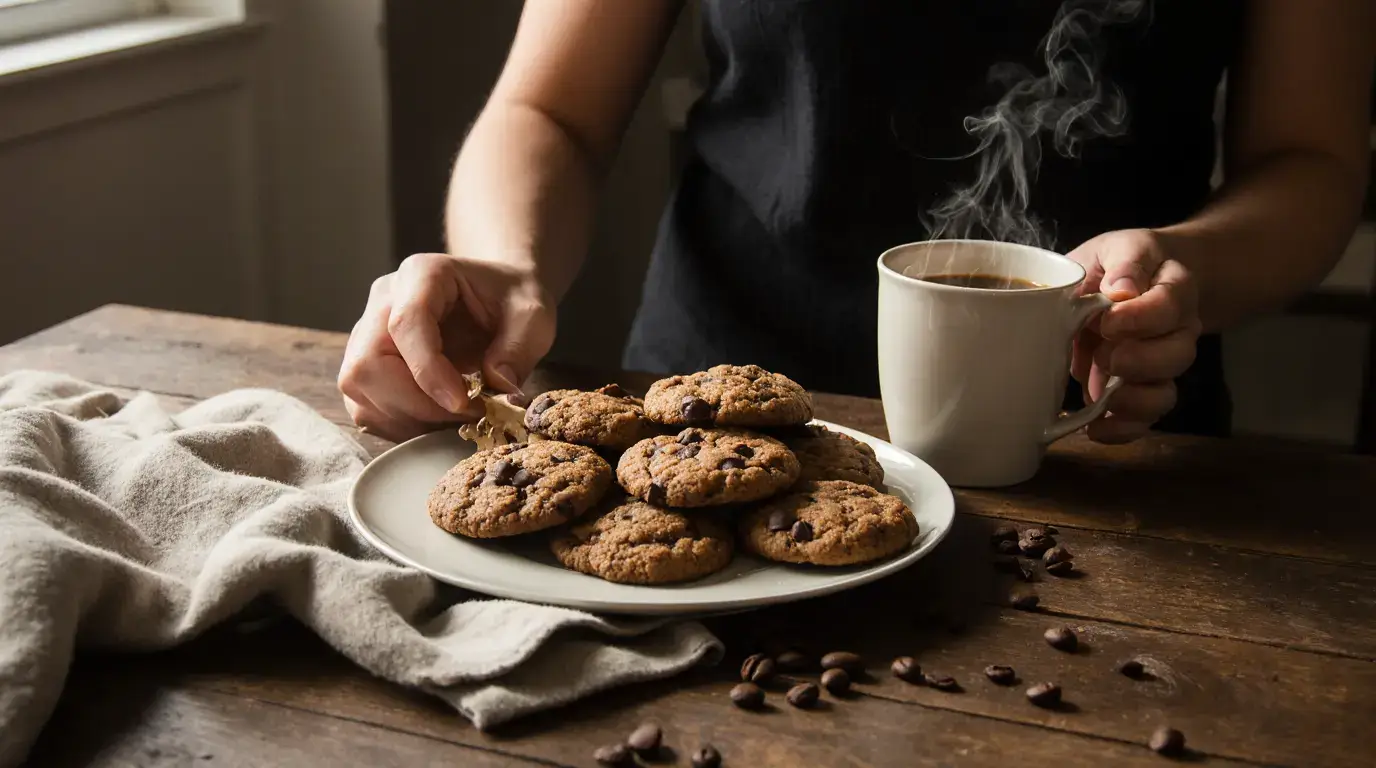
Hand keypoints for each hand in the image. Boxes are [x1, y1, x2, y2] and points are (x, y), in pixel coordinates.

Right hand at [338, 253, 555, 441]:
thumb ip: (520, 347)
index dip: (428, 371)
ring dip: (406, 418)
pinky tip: (434, 422)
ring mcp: (368, 332)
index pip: (405, 324)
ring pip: (359, 387)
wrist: (497, 296)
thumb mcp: (533, 314)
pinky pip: (363, 404)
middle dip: (414, 403)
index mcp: (422, 275)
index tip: (461, 402)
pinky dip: (397, 424)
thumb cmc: (511, 299)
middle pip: (368, 363)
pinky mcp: (367, 363)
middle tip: (464, 416)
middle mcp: (384, 300)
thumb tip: (499, 386)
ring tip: (454, 420)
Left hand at [1065, 229, 1202, 443]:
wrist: (1133, 284)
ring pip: (1166, 393)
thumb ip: (1123, 263)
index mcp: (1173, 288)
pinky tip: (1095, 426)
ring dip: (1132, 400)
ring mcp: (1163, 364)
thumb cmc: (1121, 264)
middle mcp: (1178, 330)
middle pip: (1177, 356)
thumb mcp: (1119, 247)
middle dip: (1138, 362)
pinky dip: (1121, 429)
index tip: (1107, 321)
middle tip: (1103, 354)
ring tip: (1099, 395)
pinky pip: (1146, 418)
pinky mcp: (1144, 389)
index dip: (1140, 319)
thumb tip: (1120, 290)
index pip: (1169, 305)